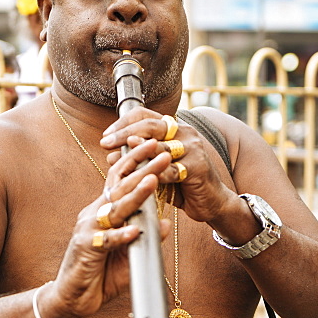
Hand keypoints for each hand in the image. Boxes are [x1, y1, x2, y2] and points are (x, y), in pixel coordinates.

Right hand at [40, 138, 171, 317]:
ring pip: (115, 209)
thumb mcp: (128, 254)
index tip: (157, 147)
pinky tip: (135, 231)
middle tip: (162, 154)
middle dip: (143, 169)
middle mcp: (94, 214)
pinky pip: (106, 241)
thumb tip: (166, 224)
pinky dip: (121, 236)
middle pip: (120, 187)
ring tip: (152, 181)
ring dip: (135, 195)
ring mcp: (88, 230)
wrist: (72, 298)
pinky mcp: (85, 249)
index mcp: (104, 211)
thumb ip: (146, 239)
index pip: (120, 179)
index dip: (137, 162)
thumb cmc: (100, 273)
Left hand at [100, 107, 233, 223]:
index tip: (106, 136)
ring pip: (158, 147)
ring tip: (115, 161)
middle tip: (105, 143)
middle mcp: (185, 133)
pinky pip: (169, 170)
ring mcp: (193, 148)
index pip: (145, 115)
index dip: (123, 123)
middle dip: (124, 133)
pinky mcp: (197, 166)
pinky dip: (152, 175)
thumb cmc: (183, 185)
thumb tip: (111, 155)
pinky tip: (137, 180)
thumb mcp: (158, 169)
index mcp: (175, 129)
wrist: (212, 202)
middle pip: (150, 125)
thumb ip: (140, 160)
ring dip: (134, 155)